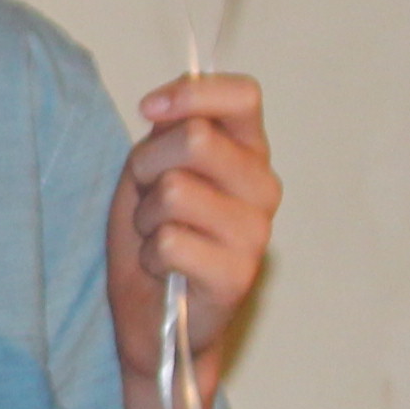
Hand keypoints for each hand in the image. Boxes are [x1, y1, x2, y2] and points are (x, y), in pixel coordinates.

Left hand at [109, 75, 275, 376]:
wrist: (151, 314)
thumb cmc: (153, 233)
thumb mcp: (151, 169)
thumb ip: (168, 131)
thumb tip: (165, 103)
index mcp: (248, 152)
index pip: (242, 97)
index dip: (191, 94)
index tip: (149, 109)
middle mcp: (263, 187)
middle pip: (194, 139)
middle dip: (147, 165)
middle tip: (148, 198)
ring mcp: (256, 233)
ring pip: (175, 191)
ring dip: (146, 216)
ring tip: (157, 236)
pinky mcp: (237, 276)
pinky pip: (169, 242)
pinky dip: (148, 255)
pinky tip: (163, 269)